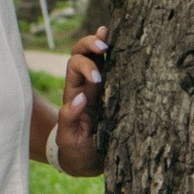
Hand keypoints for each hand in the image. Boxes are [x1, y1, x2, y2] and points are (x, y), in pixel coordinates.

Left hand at [55, 27, 108, 179]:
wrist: (87, 161)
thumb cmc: (77, 149)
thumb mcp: (69, 139)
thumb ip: (69, 120)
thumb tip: (79, 99)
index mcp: (75, 94)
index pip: (76, 68)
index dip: (86, 67)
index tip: (98, 79)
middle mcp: (85, 85)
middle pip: (80, 54)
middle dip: (89, 46)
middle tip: (103, 46)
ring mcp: (100, 86)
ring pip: (95, 55)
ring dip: (99, 42)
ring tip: (107, 32)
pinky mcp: (115, 90)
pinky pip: (113, 67)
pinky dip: (116, 52)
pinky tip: (124, 40)